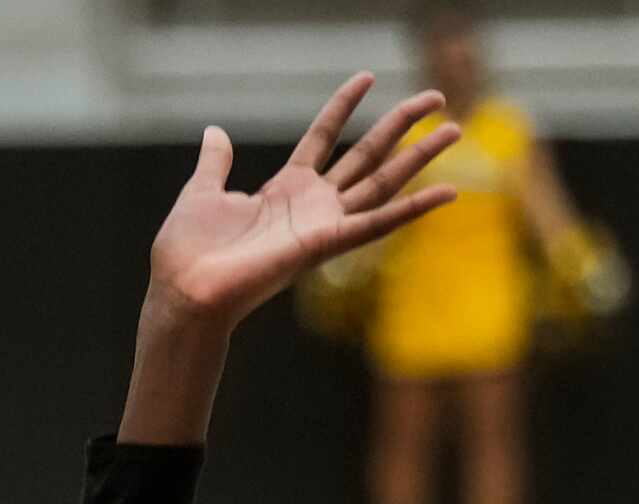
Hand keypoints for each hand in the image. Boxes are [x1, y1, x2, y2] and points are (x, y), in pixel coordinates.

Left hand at [146, 73, 458, 330]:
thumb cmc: (187, 253)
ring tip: (455, 127)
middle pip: (366, 154)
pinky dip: (413, 209)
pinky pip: (377, 224)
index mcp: (283, 190)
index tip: (366, 77)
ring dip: (419, 156)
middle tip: (437, 95)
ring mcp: (322, 225)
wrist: (183, 292)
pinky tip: (448, 192)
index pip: (322, 137)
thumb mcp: (200, 193)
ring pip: (382, 182)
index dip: (343, 107)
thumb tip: (214, 130)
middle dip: (401, 124)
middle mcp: (310, 205)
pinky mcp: (326, 245)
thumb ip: (215, 163)